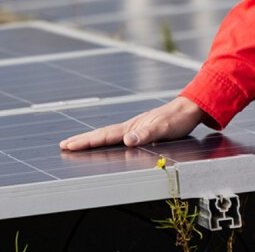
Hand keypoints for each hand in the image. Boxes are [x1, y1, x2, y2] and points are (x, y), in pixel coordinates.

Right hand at [59, 96, 208, 150]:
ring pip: (108, 134)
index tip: (68, 145)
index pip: (104, 136)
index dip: (86, 142)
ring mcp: (135, 127)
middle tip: (64, 145)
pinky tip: (106, 142)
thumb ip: (146, 134)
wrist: (189, 109)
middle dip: (83, 140)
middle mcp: (130, 126)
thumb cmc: (177, 119)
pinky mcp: (141, 129)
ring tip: (78, 144)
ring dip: (92, 140)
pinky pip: (118, 135)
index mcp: (131, 127)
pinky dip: (106, 139)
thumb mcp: (163, 128)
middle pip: (102, 134)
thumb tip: (127, 140)